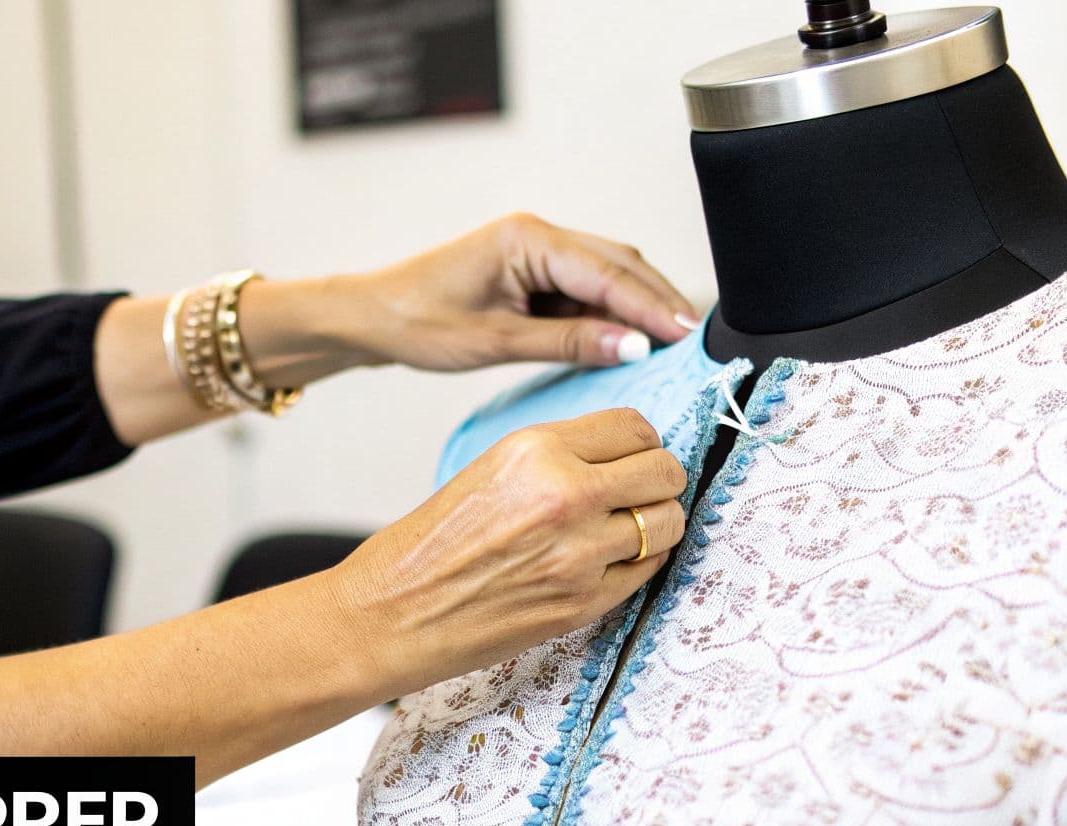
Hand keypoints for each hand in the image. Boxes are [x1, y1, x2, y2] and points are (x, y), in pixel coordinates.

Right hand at [328, 407, 687, 697]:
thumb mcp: (492, 470)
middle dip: (661, 481)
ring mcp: (580, 553)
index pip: (635, 427)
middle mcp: (565, 494)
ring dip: (658, 525)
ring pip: (667, 524)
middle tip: (643, 493)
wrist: (392, 614)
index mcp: (536, 449)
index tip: (635, 457)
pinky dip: (641, 564)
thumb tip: (621, 457)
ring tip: (631, 530)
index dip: (642, 443)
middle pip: (664, 471)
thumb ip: (558, 458)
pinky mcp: (584, 603)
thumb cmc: (430, 546)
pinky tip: (612, 562)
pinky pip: (648, 571)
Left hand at [337, 212, 700, 369]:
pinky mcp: (533, 274)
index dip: (650, 307)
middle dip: (656, 302)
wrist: (373, 318)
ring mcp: (537, 253)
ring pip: (606, 278)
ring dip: (635, 310)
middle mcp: (539, 235)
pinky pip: (584, 293)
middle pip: (619, 265)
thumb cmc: (418, 323)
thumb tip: (632, 347)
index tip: (685, 337)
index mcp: (528, 239)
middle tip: (693, 342)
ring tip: (670, 346)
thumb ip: (567, 343)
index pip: (608, 273)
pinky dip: (608, 317)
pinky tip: (627, 344)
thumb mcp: (495, 341)